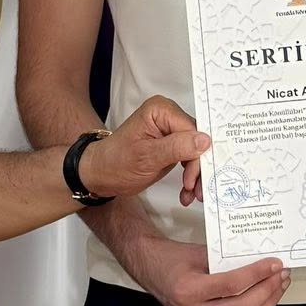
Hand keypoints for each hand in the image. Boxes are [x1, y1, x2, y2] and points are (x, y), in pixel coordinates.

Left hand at [84, 95, 209, 200]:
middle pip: (198, 142)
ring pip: (197, 153)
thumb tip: (204, 141)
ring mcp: (171, 132)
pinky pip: (190, 160)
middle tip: (197, 191)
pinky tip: (185, 192)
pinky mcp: (173, 146)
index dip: (197, 156)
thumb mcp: (146, 157)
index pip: (192, 131)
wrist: (101, 175)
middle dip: (198, 169)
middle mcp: (168, 117)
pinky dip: (189, 177)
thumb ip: (176, 147)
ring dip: (196, 177)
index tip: (194, 179)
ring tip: (190, 195)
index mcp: (161, 110)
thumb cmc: (114, 162)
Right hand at [122, 231, 290, 305]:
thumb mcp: (200, 252)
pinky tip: (265, 297)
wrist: (150, 270)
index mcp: (188, 291)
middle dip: (268, 292)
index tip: (276, 264)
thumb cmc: (174, 258)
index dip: (258, 274)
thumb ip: (229, 260)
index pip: (233, 285)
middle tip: (283, 274)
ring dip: (267, 305)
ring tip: (279, 285)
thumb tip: (265, 261)